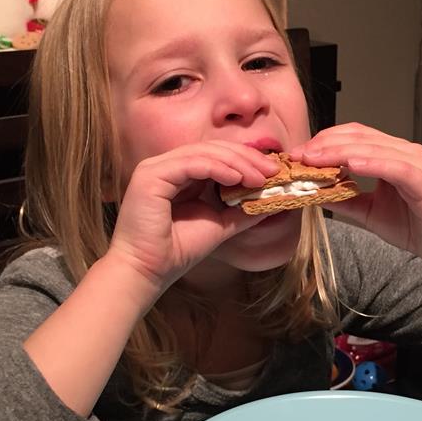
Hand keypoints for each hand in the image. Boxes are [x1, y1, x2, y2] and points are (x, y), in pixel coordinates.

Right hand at [107, 142, 279, 290]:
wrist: (148, 271)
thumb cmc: (176, 251)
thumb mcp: (219, 226)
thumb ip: (241, 211)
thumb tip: (272, 201)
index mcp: (180, 175)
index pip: (216, 156)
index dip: (246, 160)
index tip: (273, 173)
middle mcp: (166, 166)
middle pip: (212, 149)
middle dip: (246, 158)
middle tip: (272, 170)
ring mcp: (156, 168)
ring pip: (204, 152)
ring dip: (237, 163)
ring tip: (260, 177)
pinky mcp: (151, 175)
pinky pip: (191, 164)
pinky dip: (217, 168)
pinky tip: (237, 178)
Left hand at [290, 123, 421, 271]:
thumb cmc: (414, 227)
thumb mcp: (368, 212)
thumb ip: (343, 199)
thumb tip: (310, 192)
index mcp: (390, 154)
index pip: (352, 137)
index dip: (323, 141)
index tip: (297, 155)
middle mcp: (404, 151)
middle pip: (357, 137)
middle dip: (323, 145)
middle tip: (297, 155)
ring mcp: (415, 162)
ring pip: (371, 149)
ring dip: (338, 153)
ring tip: (313, 159)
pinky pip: (393, 167)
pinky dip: (370, 164)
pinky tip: (349, 167)